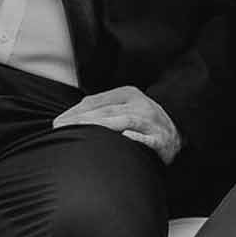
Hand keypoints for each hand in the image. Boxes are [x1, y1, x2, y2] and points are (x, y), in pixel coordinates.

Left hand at [52, 86, 182, 164]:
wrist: (179, 132)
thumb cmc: (143, 121)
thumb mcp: (123, 106)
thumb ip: (100, 108)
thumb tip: (68, 118)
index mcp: (129, 95)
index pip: (97, 102)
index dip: (76, 112)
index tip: (57, 123)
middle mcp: (140, 106)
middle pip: (107, 111)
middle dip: (82, 120)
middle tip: (60, 129)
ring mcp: (152, 123)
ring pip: (124, 122)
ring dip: (102, 128)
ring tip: (81, 133)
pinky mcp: (162, 141)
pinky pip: (149, 140)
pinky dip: (138, 139)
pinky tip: (125, 138)